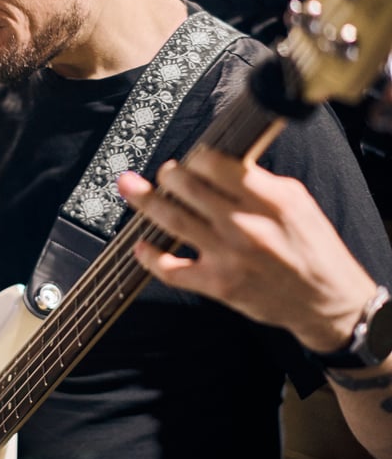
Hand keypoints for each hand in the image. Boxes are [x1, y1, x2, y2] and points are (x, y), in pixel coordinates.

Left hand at [117, 148, 375, 352]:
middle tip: (165, 173)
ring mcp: (229, 256)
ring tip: (131, 188)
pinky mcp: (218, 285)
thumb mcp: (297, 202)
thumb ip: (259, 181)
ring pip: (173, 221)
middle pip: (188, 188)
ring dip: (146, 202)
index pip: (216, 165)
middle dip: (168, 175)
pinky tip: (140, 246)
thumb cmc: (312, 247)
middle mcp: (246, 225)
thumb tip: (219, 162)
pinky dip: (150, 257)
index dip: (196, 158)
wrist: (327, 301)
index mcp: (270, 199)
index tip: (192, 159)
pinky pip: (172, 270)